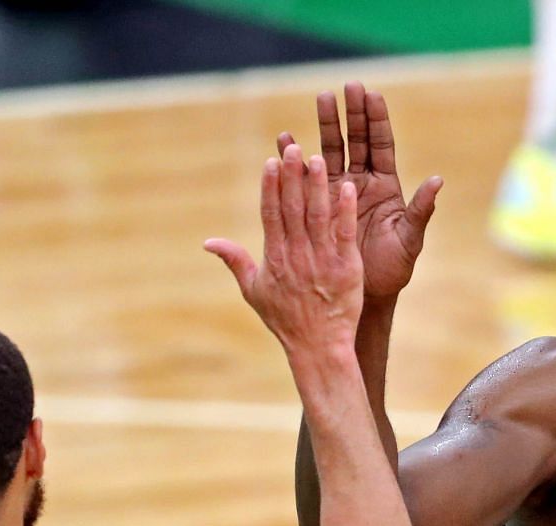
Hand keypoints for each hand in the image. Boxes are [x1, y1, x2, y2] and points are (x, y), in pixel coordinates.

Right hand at [205, 144, 363, 354]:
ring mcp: (322, 261)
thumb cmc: (285, 320)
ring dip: (318, 187)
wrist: (319, 347)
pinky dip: (346, 212)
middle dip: (293, 178)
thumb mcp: (254, 292)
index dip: (270, 187)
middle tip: (294, 149)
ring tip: (318, 159)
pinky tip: (347, 188)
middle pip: (293, 209)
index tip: (271, 162)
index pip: (270, 215)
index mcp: (275, 257)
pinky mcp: (347, 268)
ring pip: (318, 217)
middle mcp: (297, 255)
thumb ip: (235, 261)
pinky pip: (345, 235)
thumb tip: (208, 242)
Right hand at [276, 82, 440, 300]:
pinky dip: (297, 157)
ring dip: (326, 125)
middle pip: (357, 140)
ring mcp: (340, 191)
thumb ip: (421, 210)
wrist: (365, 293)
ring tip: (322, 98)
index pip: (381, 145)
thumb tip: (437, 180)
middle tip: (347, 86)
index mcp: (386, 187)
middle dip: (352, 113)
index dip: (376, 120)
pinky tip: (286, 138)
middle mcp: (363, 183)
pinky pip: (306, 176)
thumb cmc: (393, 269)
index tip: (372, 94)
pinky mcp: (319, 204)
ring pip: (332, 150)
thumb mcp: (409, 239)